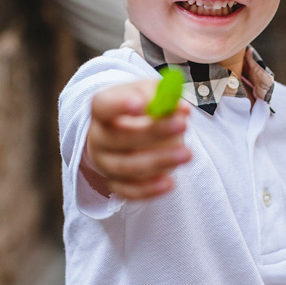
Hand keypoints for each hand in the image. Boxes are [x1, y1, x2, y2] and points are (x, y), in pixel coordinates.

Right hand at [83, 80, 191, 199]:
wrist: (129, 132)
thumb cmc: (141, 108)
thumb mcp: (148, 93)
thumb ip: (164, 97)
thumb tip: (182, 109)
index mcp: (101, 110)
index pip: (102, 106)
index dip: (119, 105)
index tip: (142, 104)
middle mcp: (98, 138)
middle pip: (118, 138)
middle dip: (153, 133)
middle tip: (183, 125)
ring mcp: (105, 163)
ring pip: (126, 167)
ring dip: (158, 162)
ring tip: (187, 154)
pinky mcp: (115, 184)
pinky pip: (129, 191)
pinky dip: (149, 189)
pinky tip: (170, 183)